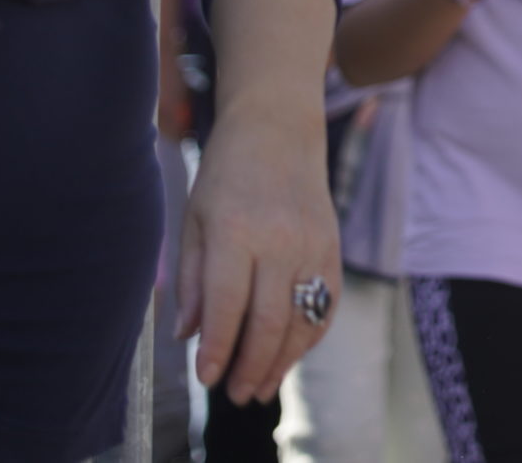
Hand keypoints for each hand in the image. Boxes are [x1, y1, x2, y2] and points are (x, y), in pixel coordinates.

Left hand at [179, 96, 340, 402]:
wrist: (280, 126)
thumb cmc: (227, 171)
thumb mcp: (195, 219)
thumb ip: (193, 280)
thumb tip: (188, 336)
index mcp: (237, 232)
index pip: (227, 307)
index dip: (216, 350)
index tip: (206, 379)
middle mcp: (281, 240)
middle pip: (270, 321)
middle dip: (251, 366)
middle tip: (235, 394)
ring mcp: (314, 244)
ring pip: (303, 320)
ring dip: (282, 360)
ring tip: (260, 387)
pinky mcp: (333, 246)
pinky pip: (327, 303)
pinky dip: (310, 335)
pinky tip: (290, 353)